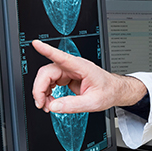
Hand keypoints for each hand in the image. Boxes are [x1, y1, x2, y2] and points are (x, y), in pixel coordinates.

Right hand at [31, 39, 146, 112]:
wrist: (114, 90)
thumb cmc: (108, 92)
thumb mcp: (93, 102)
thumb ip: (73, 105)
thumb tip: (54, 106)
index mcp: (82, 67)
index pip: (61, 57)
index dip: (47, 50)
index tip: (36, 44)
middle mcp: (73, 66)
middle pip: (47, 72)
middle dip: (39, 89)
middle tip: (41, 104)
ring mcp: (68, 70)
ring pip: (46, 77)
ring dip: (42, 92)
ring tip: (47, 106)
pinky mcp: (66, 76)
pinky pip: (50, 82)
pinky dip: (47, 93)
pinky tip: (51, 101)